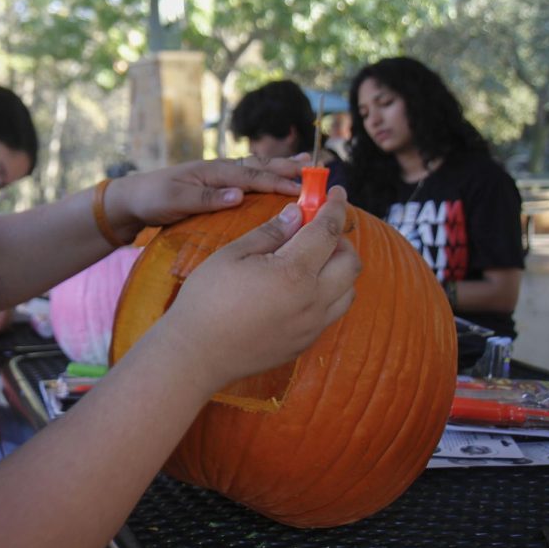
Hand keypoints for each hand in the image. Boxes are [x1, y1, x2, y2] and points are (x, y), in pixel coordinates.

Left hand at [106, 157, 303, 236]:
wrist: (132, 198)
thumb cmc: (152, 198)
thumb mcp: (175, 200)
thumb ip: (206, 198)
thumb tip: (238, 195)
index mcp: (213, 172)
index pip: (252, 177)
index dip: (278, 182)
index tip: (303, 188)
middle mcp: (219, 170)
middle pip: (259, 166)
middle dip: (288, 167)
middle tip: (317, 167)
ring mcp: (218, 176)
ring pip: (256, 169)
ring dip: (280, 167)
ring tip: (305, 164)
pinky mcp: (216, 186)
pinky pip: (248, 178)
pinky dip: (266, 175)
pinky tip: (277, 178)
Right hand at [157, 186, 359, 392]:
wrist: (197, 354)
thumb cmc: (207, 299)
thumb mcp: (232, 255)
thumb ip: (269, 233)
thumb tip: (295, 213)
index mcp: (293, 273)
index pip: (328, 232)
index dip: (336, 208)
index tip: (338, 193)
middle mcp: (312, 300)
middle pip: (351, 263)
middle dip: (341, 240)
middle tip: (316, 230)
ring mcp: (312, 325)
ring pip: (349, 290)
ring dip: (339, 269)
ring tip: (311, 260)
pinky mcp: (306, 342)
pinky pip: (332, 312)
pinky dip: (329, 293)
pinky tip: (300, 288)